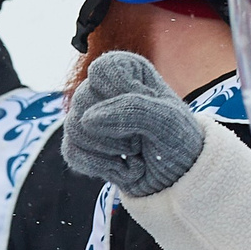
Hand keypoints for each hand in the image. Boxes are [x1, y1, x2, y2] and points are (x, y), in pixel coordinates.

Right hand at [60, 52, 202, 198]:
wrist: (178, 180)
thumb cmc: (178, 143)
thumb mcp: (166, 120)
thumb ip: (130, 110)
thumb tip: (86, 120)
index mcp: (128, 71)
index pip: (102, 69)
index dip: (120, 92)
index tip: (146, 108)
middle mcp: (104, 91)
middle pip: (83, 99)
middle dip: (115, 128)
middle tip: (142, 139)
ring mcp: (89, 118)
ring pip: (75, 128)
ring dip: (110, 150)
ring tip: (134, 155)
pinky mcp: (81, 145)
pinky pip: (72, 152)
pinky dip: (100, 166)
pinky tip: (121, 167)